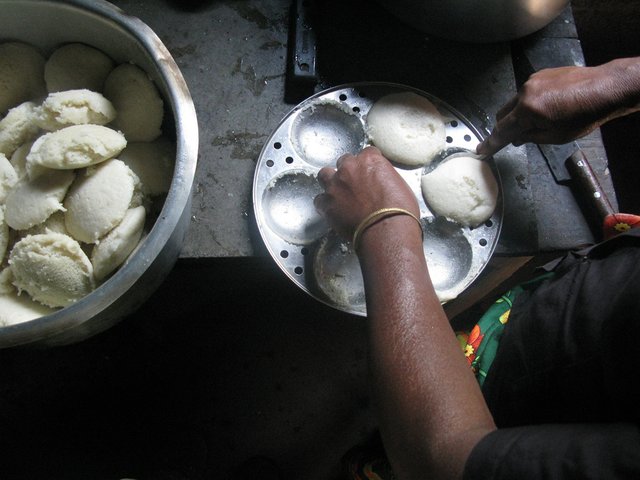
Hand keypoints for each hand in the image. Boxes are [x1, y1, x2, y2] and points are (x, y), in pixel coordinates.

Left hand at [314, 146, 418, 239]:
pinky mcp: (327, 204)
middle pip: (344, 161)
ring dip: (331, 181)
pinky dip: (325, 204)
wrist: (386, 231)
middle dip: (349, 171)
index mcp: (370, 160)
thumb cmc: (399, 211)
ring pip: (324, 175)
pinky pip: (320, 200)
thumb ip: (383, 178)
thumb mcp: (399, 185)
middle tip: (355, 184)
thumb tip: (379, 183)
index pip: (367, 153)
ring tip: (338, 193)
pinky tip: (332, 210)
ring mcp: (335, 186)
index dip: (368, 164)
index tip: (370, 172)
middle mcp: (349, 168)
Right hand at [477, 58, 639, 155]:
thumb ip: (531, 137)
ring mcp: (532, 81)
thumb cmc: (584, 116)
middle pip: (503, 114)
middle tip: (517, 136)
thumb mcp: (556, 136)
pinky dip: (530, 102)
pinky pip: (527, 92)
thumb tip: (517, 138)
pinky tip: (548, 106)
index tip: (481, 150)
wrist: (606, 87)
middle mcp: (525, 93)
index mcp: (527, 111)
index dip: (492, 143)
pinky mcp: (541, 74)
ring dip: (519, 114)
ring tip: (540, 120)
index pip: (503, 130)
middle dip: (506, 127)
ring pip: (515, 102)